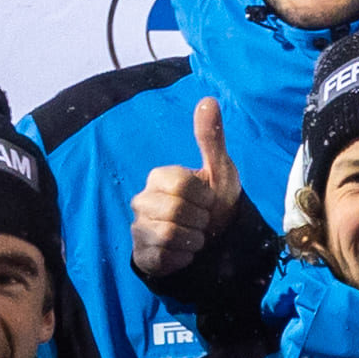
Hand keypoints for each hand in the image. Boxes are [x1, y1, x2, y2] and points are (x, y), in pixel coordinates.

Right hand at [129, 93, 249, 294]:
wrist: (213, 243)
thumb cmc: (215, 203)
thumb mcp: (219, 170)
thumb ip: (210, 137)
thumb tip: (208, 99)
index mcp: (158, 177)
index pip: (182, 184)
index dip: (204, 196)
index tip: (208, 200)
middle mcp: (142, 201)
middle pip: (175, 211)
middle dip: (200, 220)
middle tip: (202, 221)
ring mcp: (139, 228)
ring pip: (169, 235)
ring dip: (194, 240)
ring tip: (195, 236)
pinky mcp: (142, 254)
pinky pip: (165, 257)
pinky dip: (184, 258)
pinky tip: (185, 252)